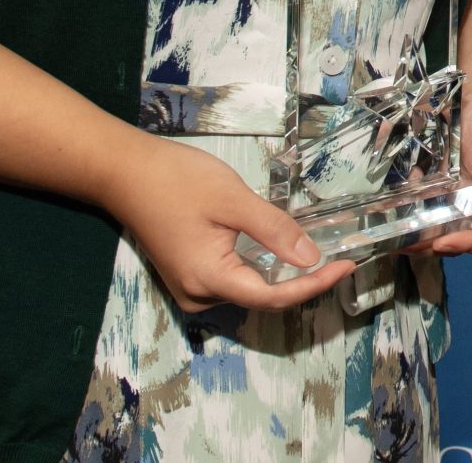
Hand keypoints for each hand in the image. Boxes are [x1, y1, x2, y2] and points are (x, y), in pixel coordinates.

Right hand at [96, 132, 357, 312]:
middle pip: (262, 297)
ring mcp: (190, 287)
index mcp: (209, 280)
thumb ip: (274, 231)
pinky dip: (259, 267)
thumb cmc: (176, 181)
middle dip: (301, 281)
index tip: (347, 266)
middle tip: (338, 258)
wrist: (124, 172)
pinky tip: (279, 250)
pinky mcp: (187, 274)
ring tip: (316, 253)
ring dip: (281, 274)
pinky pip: (232, 278)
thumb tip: (311, 259)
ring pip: (248, 289)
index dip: (314, 285)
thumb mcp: (233, 201)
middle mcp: (198, 295)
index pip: (274, 297)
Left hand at [412, 79, 471, 256]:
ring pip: (449, 229)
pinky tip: (398, 216)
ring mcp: (469, 198)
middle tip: (412, 242)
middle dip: (442, 244)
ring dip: (426, 237)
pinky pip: (435, 212)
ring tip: (399, 238)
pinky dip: (418, 218)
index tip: (444, 243)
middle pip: (471, 238)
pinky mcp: (450, 191)